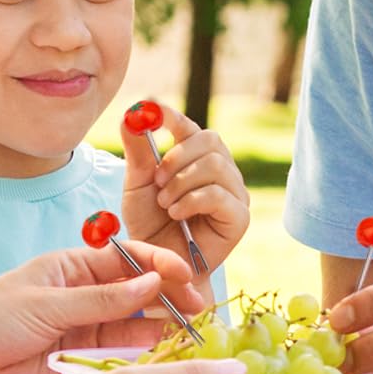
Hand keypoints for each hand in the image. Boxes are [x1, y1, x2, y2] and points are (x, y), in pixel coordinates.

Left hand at [0, 240, 207, 373]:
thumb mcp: (46, 303)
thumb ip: (102, 298)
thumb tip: (154, 281)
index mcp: (72, 269)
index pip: (128, 259)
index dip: (159, 264)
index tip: (184, 274)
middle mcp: (85, 299)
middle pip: (140, 293)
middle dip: (171, 297)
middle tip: (200, 308)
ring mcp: (87, 334)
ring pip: (137, 327)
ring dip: (165, 329)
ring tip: (194, 333)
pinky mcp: (84, 368)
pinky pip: (123, 361)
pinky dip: (147, 359)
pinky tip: (170, 359)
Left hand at [118, 101, 248, 280]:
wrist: (157, 265)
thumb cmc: (149, 225)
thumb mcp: (137, 184)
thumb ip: (137, 149)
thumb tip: (132, 112)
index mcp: (195, 158)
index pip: (189, 126)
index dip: (172, 115)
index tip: (152, 108)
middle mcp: (220, 171)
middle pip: (209, 140)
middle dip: (177, 158)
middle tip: (157, 182)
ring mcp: (234, 193)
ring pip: (215, 165)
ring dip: (181, 184)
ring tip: (166, 204)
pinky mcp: (240, 217)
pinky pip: (219, 194)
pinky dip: (192, 201)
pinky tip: (177, 214)